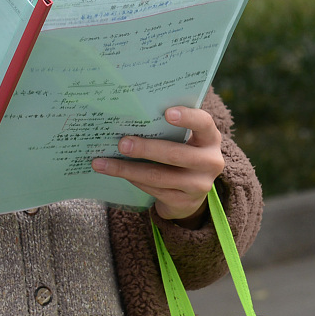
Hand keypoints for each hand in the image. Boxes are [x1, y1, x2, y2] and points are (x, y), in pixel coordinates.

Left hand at [91, 106, 223, 226]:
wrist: (192, 192)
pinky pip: (154, 190)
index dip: (187, 117)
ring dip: (128, 169)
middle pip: (175, 154)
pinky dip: (134, 180)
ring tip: (103, 163)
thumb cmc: (182, 152)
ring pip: (159, 177)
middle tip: (121, 143)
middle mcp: (210, 162)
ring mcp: (199, 185)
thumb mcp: (184, 139)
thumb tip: (131, 115)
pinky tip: (118, 174)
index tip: (166, 113)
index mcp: (210, 139)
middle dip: (145, 148)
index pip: (204, 123)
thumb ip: (169, 128)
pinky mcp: (185, 202)